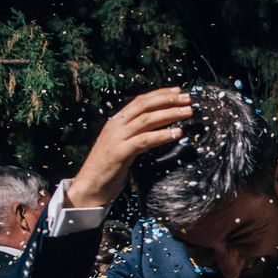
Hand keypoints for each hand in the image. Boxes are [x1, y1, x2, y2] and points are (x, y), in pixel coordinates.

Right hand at [67, 87, 191, 207]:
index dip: (159, 94)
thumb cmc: (110, 168)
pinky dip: (162, 135)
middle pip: (144, 106)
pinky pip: (144, 140)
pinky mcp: (119, 153)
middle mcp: (116, 126)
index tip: (178, 91)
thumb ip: (138, 135)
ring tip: (188, 112)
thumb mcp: (125, 145)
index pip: (140, 101)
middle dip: (168, 100)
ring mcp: (116, 138)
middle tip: (188, 98)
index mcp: (116, 122)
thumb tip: (161, 128)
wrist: (89, 187)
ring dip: (169, 114)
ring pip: (146, 120)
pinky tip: (177, 133)